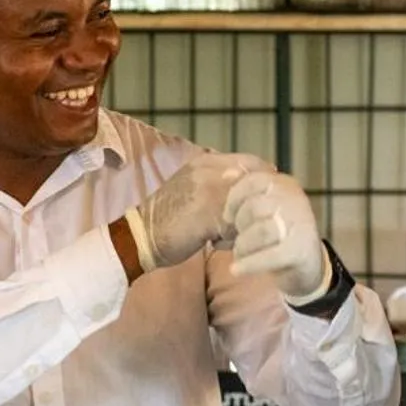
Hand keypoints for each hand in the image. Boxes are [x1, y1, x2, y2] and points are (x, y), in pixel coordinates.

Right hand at [125, 152, 271, 272]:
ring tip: (229, 235)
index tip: (265, 200)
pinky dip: (233, 238)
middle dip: (259, 204)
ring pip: (248, 206)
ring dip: (245, 223)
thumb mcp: (193, 187)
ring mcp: (209, 189)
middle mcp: (209, 169)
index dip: (264, 181)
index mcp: (206, 161)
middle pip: (255, 183)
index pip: (252, 161)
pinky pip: (237, 225)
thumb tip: (254, 187)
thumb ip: (219, 182)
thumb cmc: (169, 216)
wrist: (140, 235)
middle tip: (253, 222)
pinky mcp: (208, 213)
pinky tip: (217, 244)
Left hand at [223, 170, 330, 303]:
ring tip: (239, 254)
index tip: (227, 215)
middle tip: (235, 238)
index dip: (234, 198)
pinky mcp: (301, 250)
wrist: (307, 264)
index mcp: (285, 184)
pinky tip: (236, 270)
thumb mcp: (263, 204)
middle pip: (254, 207)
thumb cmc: (276, 231)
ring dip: (242, 246)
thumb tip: (227, 173)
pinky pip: (269, 256)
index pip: (253, 181)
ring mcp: (301, 225)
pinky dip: (248, 265)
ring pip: (261, 231)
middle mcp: (296, 200)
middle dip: (238, 226)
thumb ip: (245, 187)